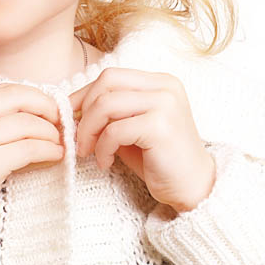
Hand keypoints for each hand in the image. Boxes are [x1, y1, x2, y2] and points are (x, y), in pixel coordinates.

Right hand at [0, 83, 64, 238]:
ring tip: (58, 142)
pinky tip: (56, 155)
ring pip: (26, 124)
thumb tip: (44, 107)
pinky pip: (28, 148)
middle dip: (46, 108)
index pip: (5, 90)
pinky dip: (48, 150)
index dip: (35, 96)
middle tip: (61, 121)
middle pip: (17, 99)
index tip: (50, 108)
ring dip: (50, 133)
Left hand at [70, 68, 215, 212]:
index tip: (70, 116)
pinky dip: (102, 147)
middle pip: (107, 82)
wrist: (193, 188)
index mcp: (159, 82)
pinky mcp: (160, 127)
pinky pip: (114, 130)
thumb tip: (71, 108)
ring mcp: (165, 104)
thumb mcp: (131, 128)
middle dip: (84, 110)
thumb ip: (109, 113)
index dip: (84, 95)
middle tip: (78, 138)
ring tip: (88, 151)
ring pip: (106, 104)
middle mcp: (165, 87)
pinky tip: (105, 162)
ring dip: (88, 131)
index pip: (111, 76)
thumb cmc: (159, 160)